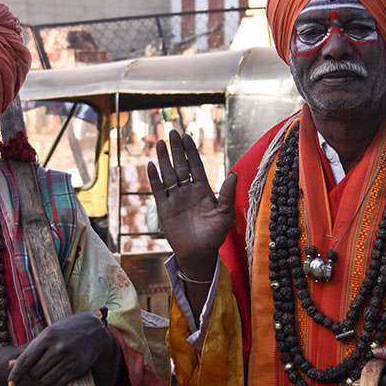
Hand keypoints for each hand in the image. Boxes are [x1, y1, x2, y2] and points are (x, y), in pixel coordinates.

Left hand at [6, 312, 111, 385]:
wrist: (94, 330)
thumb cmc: (65, 331)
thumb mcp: (47, 335)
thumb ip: (29, 351)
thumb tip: (10, 365)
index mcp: (47, 337)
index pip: (25, 361)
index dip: (15, 375)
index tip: (10, 384)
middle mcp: (58, 348)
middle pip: (34, 373)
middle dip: (33, 373)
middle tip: (41, 365)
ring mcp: (69, 359)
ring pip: (45, 379)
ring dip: (44, 378)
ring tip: (51, 367)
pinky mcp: (77, 368)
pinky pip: (58, 383)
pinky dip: (56, 381)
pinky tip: (60, 371)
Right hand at [147, 130, 236, 278]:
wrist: (200, 253)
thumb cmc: (215, 235)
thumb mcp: (225, 213)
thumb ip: (228, 194)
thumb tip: (235, 174)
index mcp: (202, 190)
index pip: (195, 166)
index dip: (191, 151)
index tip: (187, 136)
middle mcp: (188, 191)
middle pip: (180, 166)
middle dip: (177, 150)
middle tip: (173, 132)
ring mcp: (175, 199)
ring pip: (168, 174)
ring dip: (164, 159)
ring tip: (161, 143)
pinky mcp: (164, 209)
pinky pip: (158, 190)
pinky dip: (154, 178)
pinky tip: (150, 165)